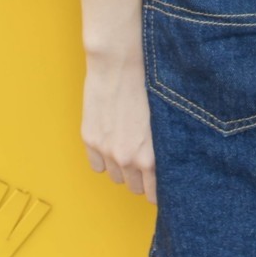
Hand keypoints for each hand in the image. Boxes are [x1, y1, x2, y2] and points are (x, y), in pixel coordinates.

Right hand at [81, 49, 157, 204]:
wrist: (120, 63)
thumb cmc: (149, 86)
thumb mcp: (163, 123)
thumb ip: (161, 149)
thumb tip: (165, 166)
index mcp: (151, 157)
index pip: (154, 193)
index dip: (157, 189)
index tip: (158, 183)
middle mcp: (128, 159)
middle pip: (135, 187)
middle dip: (141, 177)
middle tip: (144, 159)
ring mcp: (106, 150)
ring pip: (116, 177)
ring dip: (122, 167)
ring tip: (128, 145)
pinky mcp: (90, 140)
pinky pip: (97, 166)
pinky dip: (103, 159)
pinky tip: (111, 142)